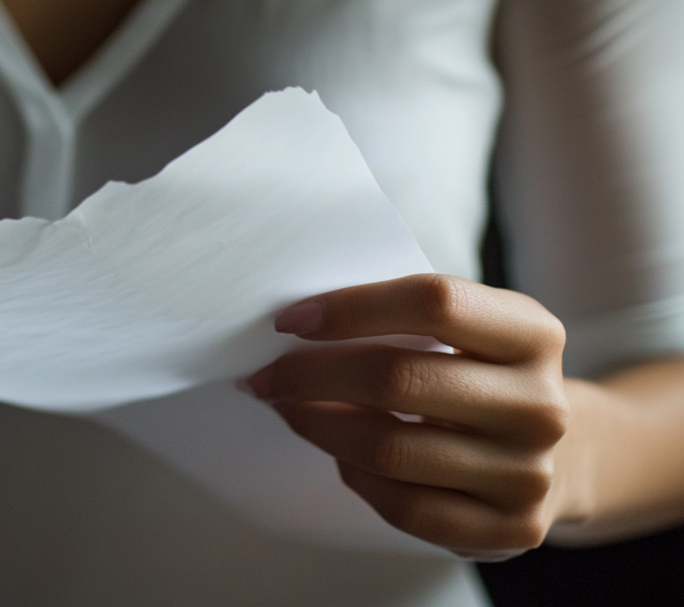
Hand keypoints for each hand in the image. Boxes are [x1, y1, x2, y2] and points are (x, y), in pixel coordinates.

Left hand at [246, 274, 568, 559]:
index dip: (351, 307)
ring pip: (389, 448)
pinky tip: (338, 455)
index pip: (435, 302)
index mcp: (534, 334)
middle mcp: (540, 403)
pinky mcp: (509, 526)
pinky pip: (404, 506)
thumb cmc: (482, 379)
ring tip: (289, 408)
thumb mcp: (470, 333)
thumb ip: (403, 320)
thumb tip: (299, 326)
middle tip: (268, 374)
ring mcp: (528, 472)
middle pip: (398, 378)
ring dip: (318, 425)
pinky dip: (356, 476)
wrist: (561, 454)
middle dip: (311, 374)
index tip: (290, 321)